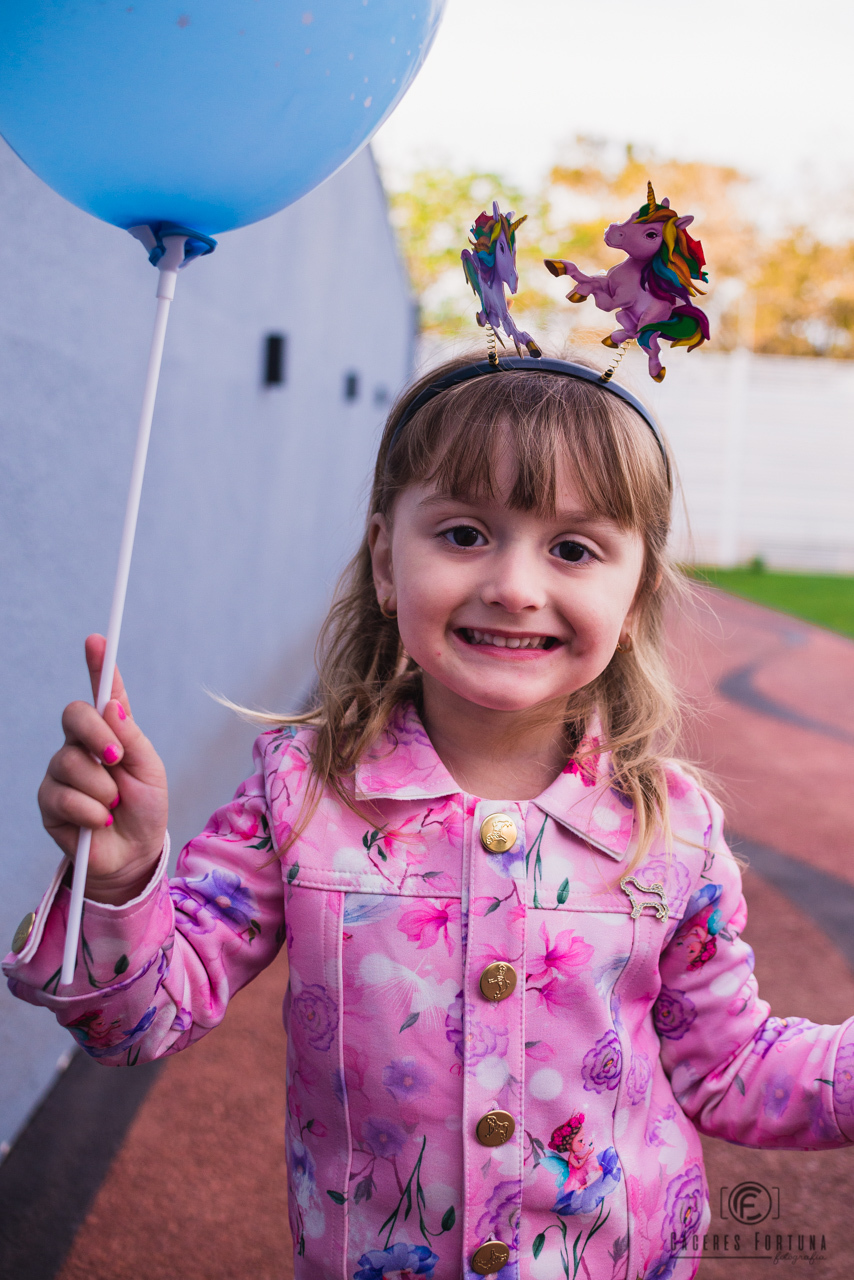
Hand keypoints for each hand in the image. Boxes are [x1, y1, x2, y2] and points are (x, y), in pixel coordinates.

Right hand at [38, 635, 168, 904]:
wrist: (133, 853)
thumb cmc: (145, 808)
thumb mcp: (149, 769)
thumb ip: (131, 737)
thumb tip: (112, 702)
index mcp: (110, 732)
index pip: (101, 693)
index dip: (97, 665)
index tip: (97, 640)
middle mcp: (80, 745)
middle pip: (73, 715)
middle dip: (96, 734)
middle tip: (117, 758)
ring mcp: (61, 772)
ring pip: (69, 761)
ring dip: (101, 788)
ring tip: (114, 805)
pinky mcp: (50, 802)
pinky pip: (64, 796)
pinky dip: (91, 811)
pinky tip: (101, 821)